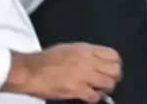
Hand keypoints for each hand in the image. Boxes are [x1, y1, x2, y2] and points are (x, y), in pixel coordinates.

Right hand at [4, 43, 120, 102]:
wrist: (31, 70)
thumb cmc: (44, 60)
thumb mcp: (67, 49)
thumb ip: (84, 54)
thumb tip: (95, 61)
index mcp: (84, 49)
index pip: (112, 55)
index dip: (115, 64)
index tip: (112, 69)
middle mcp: (86, 61)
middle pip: (115, 70)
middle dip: (113, 77)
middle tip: (107, 81)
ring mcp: (83, 75)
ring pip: (109, 83)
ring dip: (105, 88)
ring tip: (98, 89)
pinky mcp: (77, 89)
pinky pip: (95, 96)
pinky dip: (94, 98)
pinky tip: (88, 95)